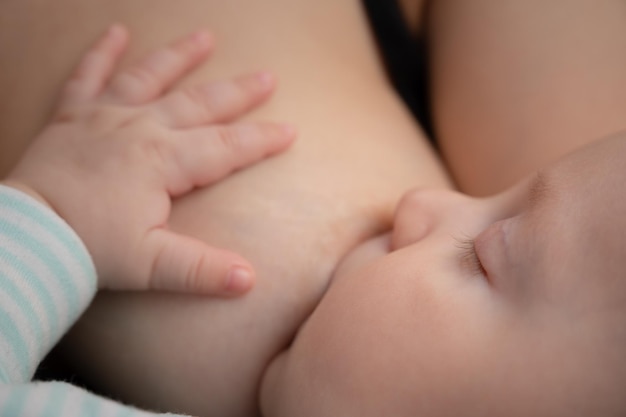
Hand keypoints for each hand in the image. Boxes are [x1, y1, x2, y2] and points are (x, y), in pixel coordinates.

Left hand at [4, 25, 294, 295]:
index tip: (290, 130)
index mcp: (163, 161)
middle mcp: (140, 128)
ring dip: (180, 56)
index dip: (261, 139)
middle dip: (238, 92)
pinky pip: (88, 75)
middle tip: (268, 77)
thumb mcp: (152, 266)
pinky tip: (117, 31)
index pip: (226, 147)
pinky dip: (102, 52)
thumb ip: (203, 270)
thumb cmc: (88, 249)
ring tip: (206, 37)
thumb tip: (249, 280)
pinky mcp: (73, 115)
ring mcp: (105, 116)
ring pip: (150, 77)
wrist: (28, 237)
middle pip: (200, 104)